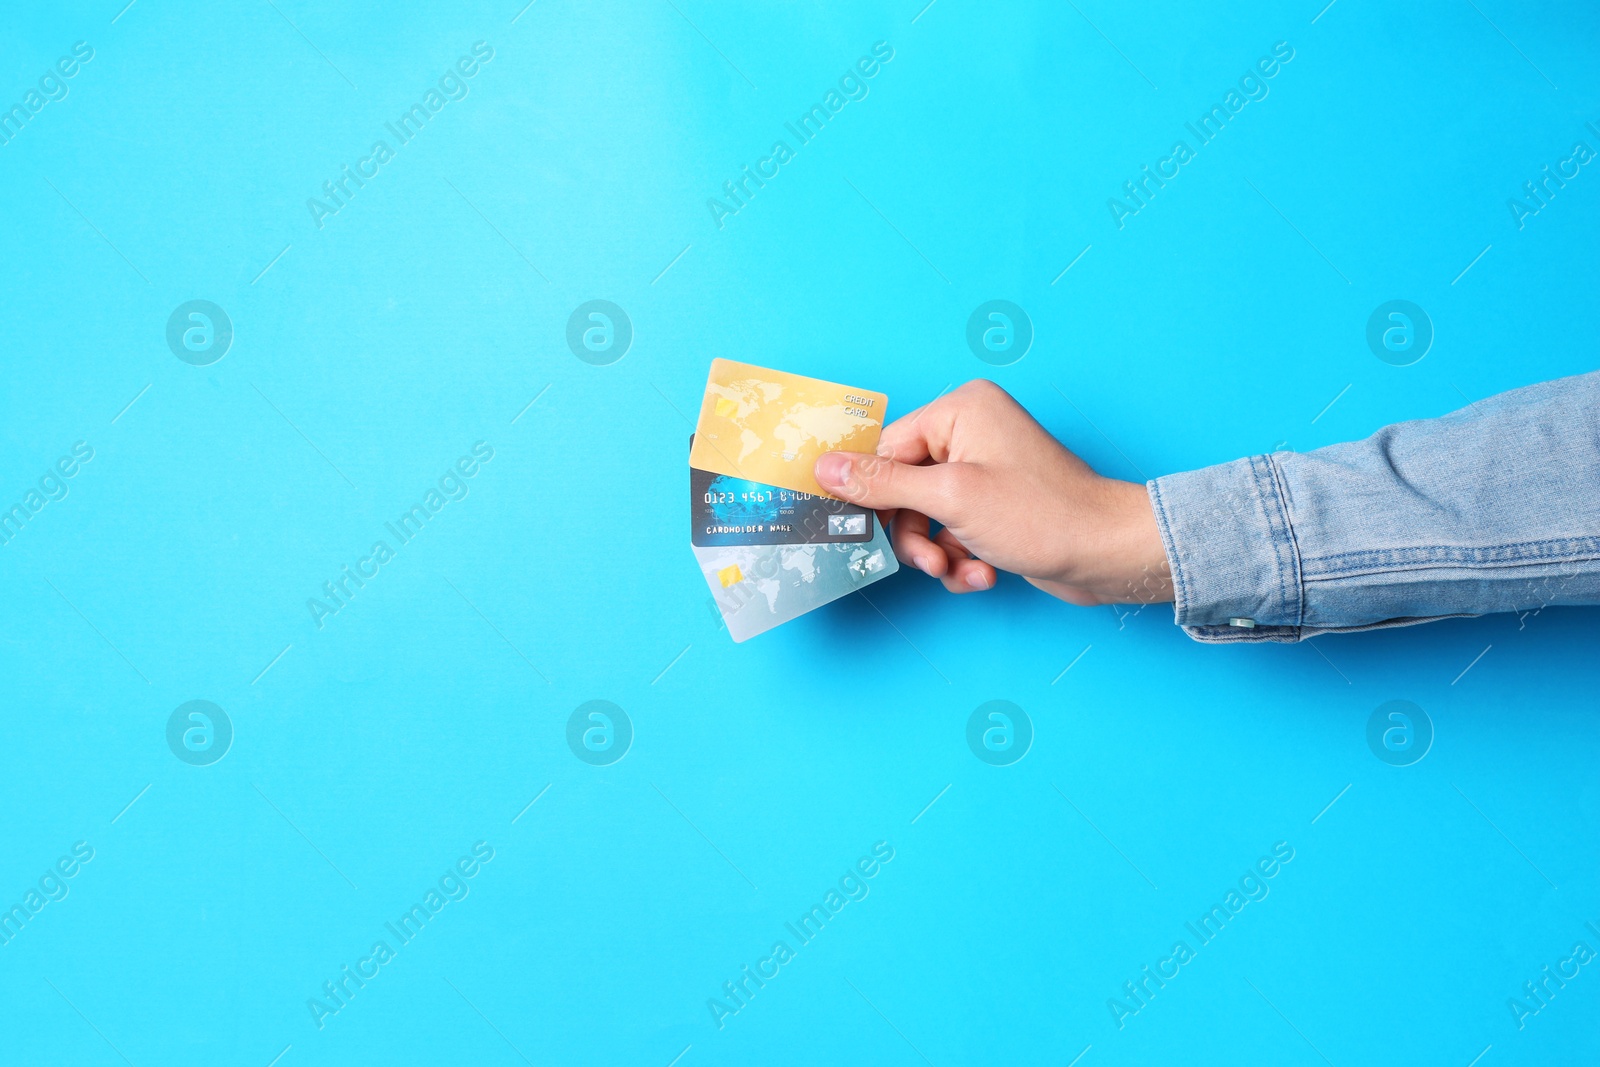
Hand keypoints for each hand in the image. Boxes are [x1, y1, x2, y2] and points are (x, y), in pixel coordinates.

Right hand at [813, 380, 1172, 605]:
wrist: (1106, 556)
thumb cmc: (1043, 516)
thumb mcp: (949, 498)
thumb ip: (881, 484)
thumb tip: (824, 468)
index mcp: (960, 410)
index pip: (887, 449)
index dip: (876, 495)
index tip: (863, 530)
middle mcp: (971, 432)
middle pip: (903, 486)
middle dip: (913, 533)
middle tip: (928, 561)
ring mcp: (984, 469)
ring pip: (925, 516)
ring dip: (936, 553)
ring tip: (960, 571)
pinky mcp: (995, 504)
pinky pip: (952, 530)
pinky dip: (960, 558)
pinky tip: (982, 575)